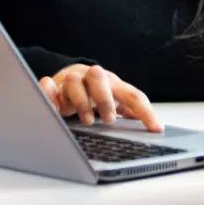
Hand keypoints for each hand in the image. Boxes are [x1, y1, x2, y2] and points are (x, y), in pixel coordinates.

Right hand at [38, 63, 161, 132]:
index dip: (145, 112)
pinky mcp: (52, 87)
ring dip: (81, 101)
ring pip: (73, 81)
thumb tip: (155, 126)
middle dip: (105, 98)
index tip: (156, 129)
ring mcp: (70, 81)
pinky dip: (48, 93)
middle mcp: (91, 78)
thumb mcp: (114, 98)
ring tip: (87, 121)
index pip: (132, 95)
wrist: (68, 75)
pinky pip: (47, 84)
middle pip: (99, 77)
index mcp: (112, 82)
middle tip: (110, 119)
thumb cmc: (95, 92)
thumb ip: (129, 109)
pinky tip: (54, 108)